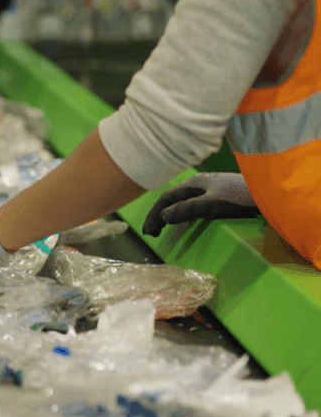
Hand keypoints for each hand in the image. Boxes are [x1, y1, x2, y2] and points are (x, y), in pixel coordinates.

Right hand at [142, 172, 259, 235]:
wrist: (269, 191)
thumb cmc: (239, 198)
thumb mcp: (211, 205)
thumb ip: (186, 210)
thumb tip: (164, 216)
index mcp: (193, 183)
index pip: (165, 198)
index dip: (154, 214)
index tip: (147, 231)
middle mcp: (198, 183)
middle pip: (171, 198)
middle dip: (159, 215)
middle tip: (152, 233)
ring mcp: (208, 187)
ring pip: (181, 200)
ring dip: (169, 214)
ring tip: (163, 228)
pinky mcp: (218, 193)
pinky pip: (190, 202)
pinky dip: (181, 213)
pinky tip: (184, 220)